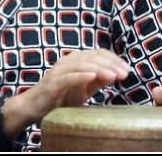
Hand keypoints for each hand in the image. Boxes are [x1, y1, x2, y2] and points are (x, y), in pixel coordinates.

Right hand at [3, 49, 129, 135]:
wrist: (35, 107)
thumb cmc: (60, 97)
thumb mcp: (84, 89)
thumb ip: (98, 80)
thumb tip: (116, 73)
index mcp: (76, 60)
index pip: (98, 53)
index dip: (114, 59)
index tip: (127, 69)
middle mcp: (68, 61)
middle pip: (92, 56)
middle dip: (111, 64)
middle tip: (124, 74)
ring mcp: (59, 71)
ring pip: (82, 64)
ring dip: (100, 69)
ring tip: (114, 75)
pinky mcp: (53, 83)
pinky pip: (68, 77)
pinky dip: (81, 76)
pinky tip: (93, 77)